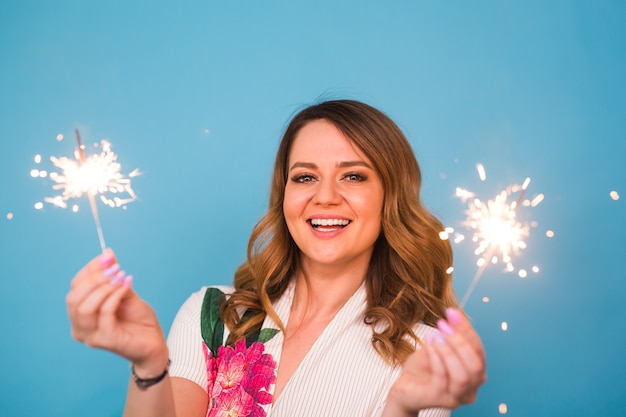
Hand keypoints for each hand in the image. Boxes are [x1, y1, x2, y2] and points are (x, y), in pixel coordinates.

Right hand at [66, 249, 168, 371]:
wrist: (154, 342)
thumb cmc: (138, 320)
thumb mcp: (124, 293)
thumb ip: (114, 277)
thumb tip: (108, 254)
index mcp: (80, 314)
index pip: (75, 287)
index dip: (90, 269)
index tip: (107, 256)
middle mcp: (80, 327)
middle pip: (75, 297)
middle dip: (95, 278)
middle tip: (116, 268)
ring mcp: (90, 336)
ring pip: (85, 307)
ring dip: (103, 287)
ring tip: (121, 277)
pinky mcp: (105, 340)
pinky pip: (104, 313)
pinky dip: (114, 296)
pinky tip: (126, 286)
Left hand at [383, 308, 486, 415]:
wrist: (404, 386)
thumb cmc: (422, 368)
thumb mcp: (437, 347)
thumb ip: (448, 335)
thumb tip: (453, 313)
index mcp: (475, 374)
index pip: (478, 351)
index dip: (467, 330)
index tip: (451, 312)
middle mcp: (471, 388)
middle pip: (476, 365)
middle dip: (460, 341)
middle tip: (443, 324)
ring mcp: (456, 397)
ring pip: (463, 375)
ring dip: (449, 351)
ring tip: (436, 334)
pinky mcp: (439, 399)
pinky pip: (442, 378)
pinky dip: (436, 357)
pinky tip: (428, 343)